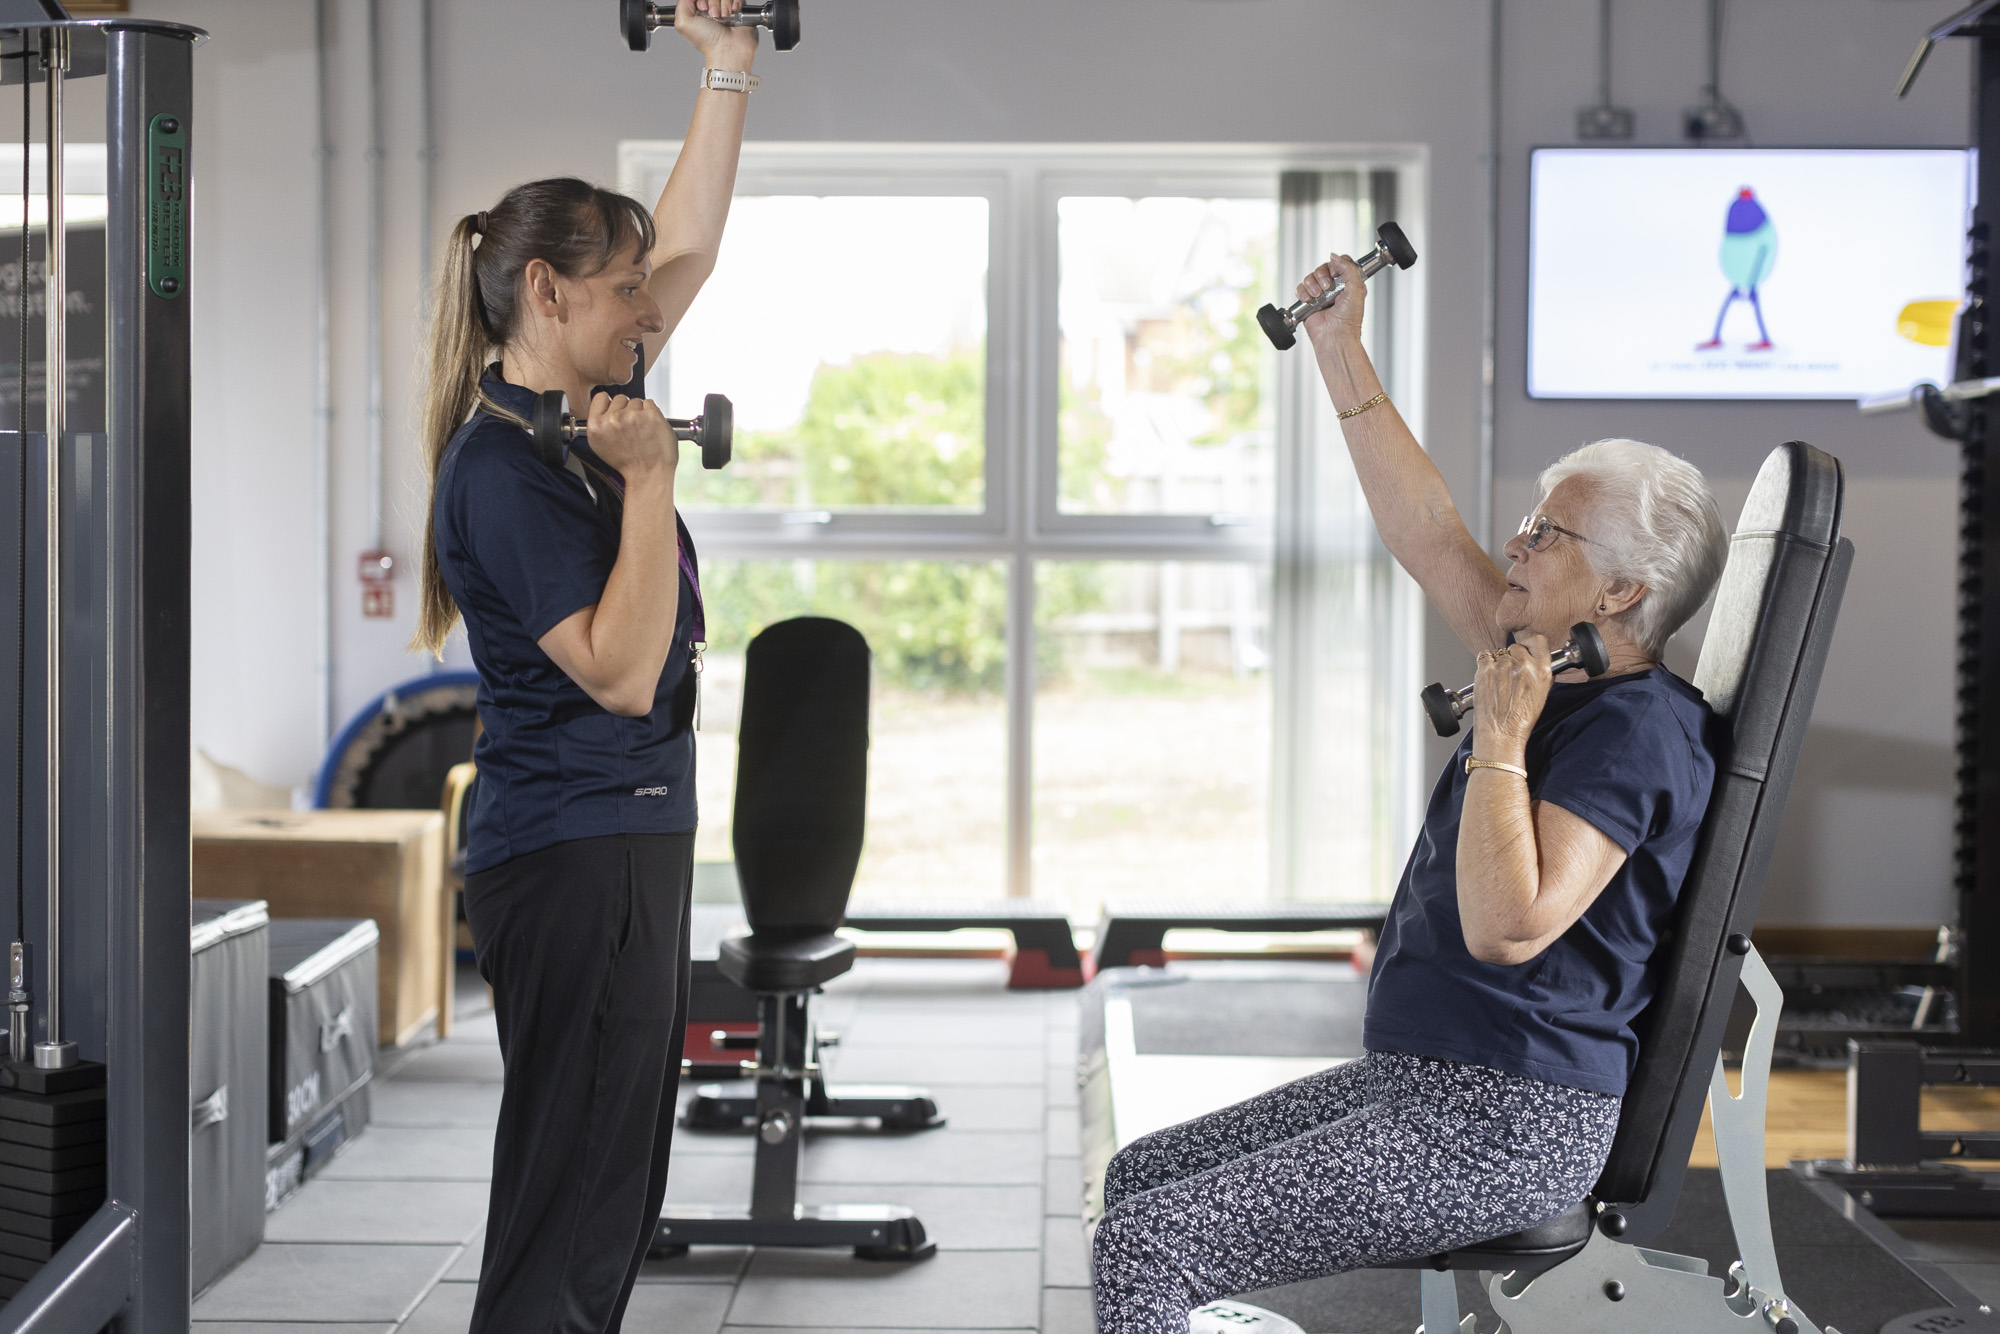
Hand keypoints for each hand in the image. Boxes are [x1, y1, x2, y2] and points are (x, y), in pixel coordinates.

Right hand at [584, 392, 678, 479]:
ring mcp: (632, 416)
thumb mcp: (601, 446)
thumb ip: (601, 424)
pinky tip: (651, 428)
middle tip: (631, 428)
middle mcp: (613, 419)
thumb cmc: (630, 464)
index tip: (616, 413)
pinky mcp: (650, 415)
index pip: (601, 397)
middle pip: (620, 398)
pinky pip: (650, 403)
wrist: (649, 474)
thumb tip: (605, 409)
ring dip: (640, 412)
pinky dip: (653, 413)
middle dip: (626, 409)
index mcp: (597, 426)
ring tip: (642, 431)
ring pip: (636, 401)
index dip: (610, 404)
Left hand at [676, 0, 758, 69]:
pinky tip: (733, 12)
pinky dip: (735, 2)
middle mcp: (711, 9)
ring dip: (724, 3)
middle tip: (714, 15)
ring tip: (724, 17)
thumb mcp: (683, 22)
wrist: (729, 49)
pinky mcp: (738, 9)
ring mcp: (725, 8)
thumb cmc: (708, 41)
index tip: (702, 8)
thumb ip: (681, 3)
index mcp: (698, 11)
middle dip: (713, 2)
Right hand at [1298, 252, 1366, 347]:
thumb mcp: (1357, 288)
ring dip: (1312, 285)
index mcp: (1348, 283)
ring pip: (1310, 277)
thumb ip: (1349, 268)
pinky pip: (1300, 288)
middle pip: (1323, 268)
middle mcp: (1334, 288)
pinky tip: (1309, 300)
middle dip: (1322, 276)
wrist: (1334, 336)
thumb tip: (1334, 256)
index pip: (1340, 263)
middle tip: (1327, 288)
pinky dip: (1303, 292)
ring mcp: (1320, 295)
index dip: (1336, 265)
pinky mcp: (1308, 302)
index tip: (1336, 274)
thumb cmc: (1348, 320)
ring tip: (1318, 296)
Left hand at [1472, 634, 1552, 759]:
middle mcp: (1523, 665)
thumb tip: (1536, 661)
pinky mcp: (1485, 669)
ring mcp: (1503, 665)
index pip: (1538, 640)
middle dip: (1513, 657)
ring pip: (1500, 653)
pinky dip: (1485, 664)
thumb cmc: (1521, 719)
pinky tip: (1488, 679)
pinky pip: (1484, 656)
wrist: (1501, 733)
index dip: (1530, 643)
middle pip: (1516, 647)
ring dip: (1498, 663)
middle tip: (1510, 674)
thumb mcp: (1541, 694)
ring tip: (1498, 682)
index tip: (1526, 648)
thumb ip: (1539, 674)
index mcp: (1542, 670)